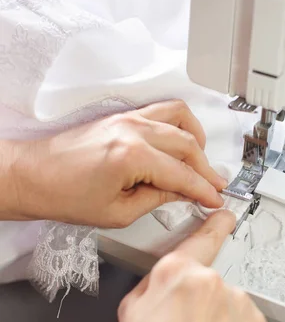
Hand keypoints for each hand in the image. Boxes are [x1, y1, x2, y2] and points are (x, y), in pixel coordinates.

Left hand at [10, 100, 226, 226]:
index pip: (181, 174)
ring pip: (179, 117)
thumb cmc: (63, 194)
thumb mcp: (118, 212)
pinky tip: (181, 138)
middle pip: (187, 144)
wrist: (33, 176)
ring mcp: (127, 118)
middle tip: (213, 185)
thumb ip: (157, 199)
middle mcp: (132, 130)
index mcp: (131, 156)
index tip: (214, 199)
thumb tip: (181, 193)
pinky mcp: (121, 115)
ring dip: (196, 138)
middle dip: (205, 168)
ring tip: (201, 159)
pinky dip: (179, 122)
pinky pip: (162, 109)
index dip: (203, 190)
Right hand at [118, 210, 267, 321]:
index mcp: (177, 271)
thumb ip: (151, 285)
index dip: (215, 223)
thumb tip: (164, 279)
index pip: (203, 237)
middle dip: (200, 300)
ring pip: (228, 302)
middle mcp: (211, 279)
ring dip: (218, 318)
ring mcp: (238, 301)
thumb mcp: (131, 313)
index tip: (226, 214)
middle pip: (209, 280)